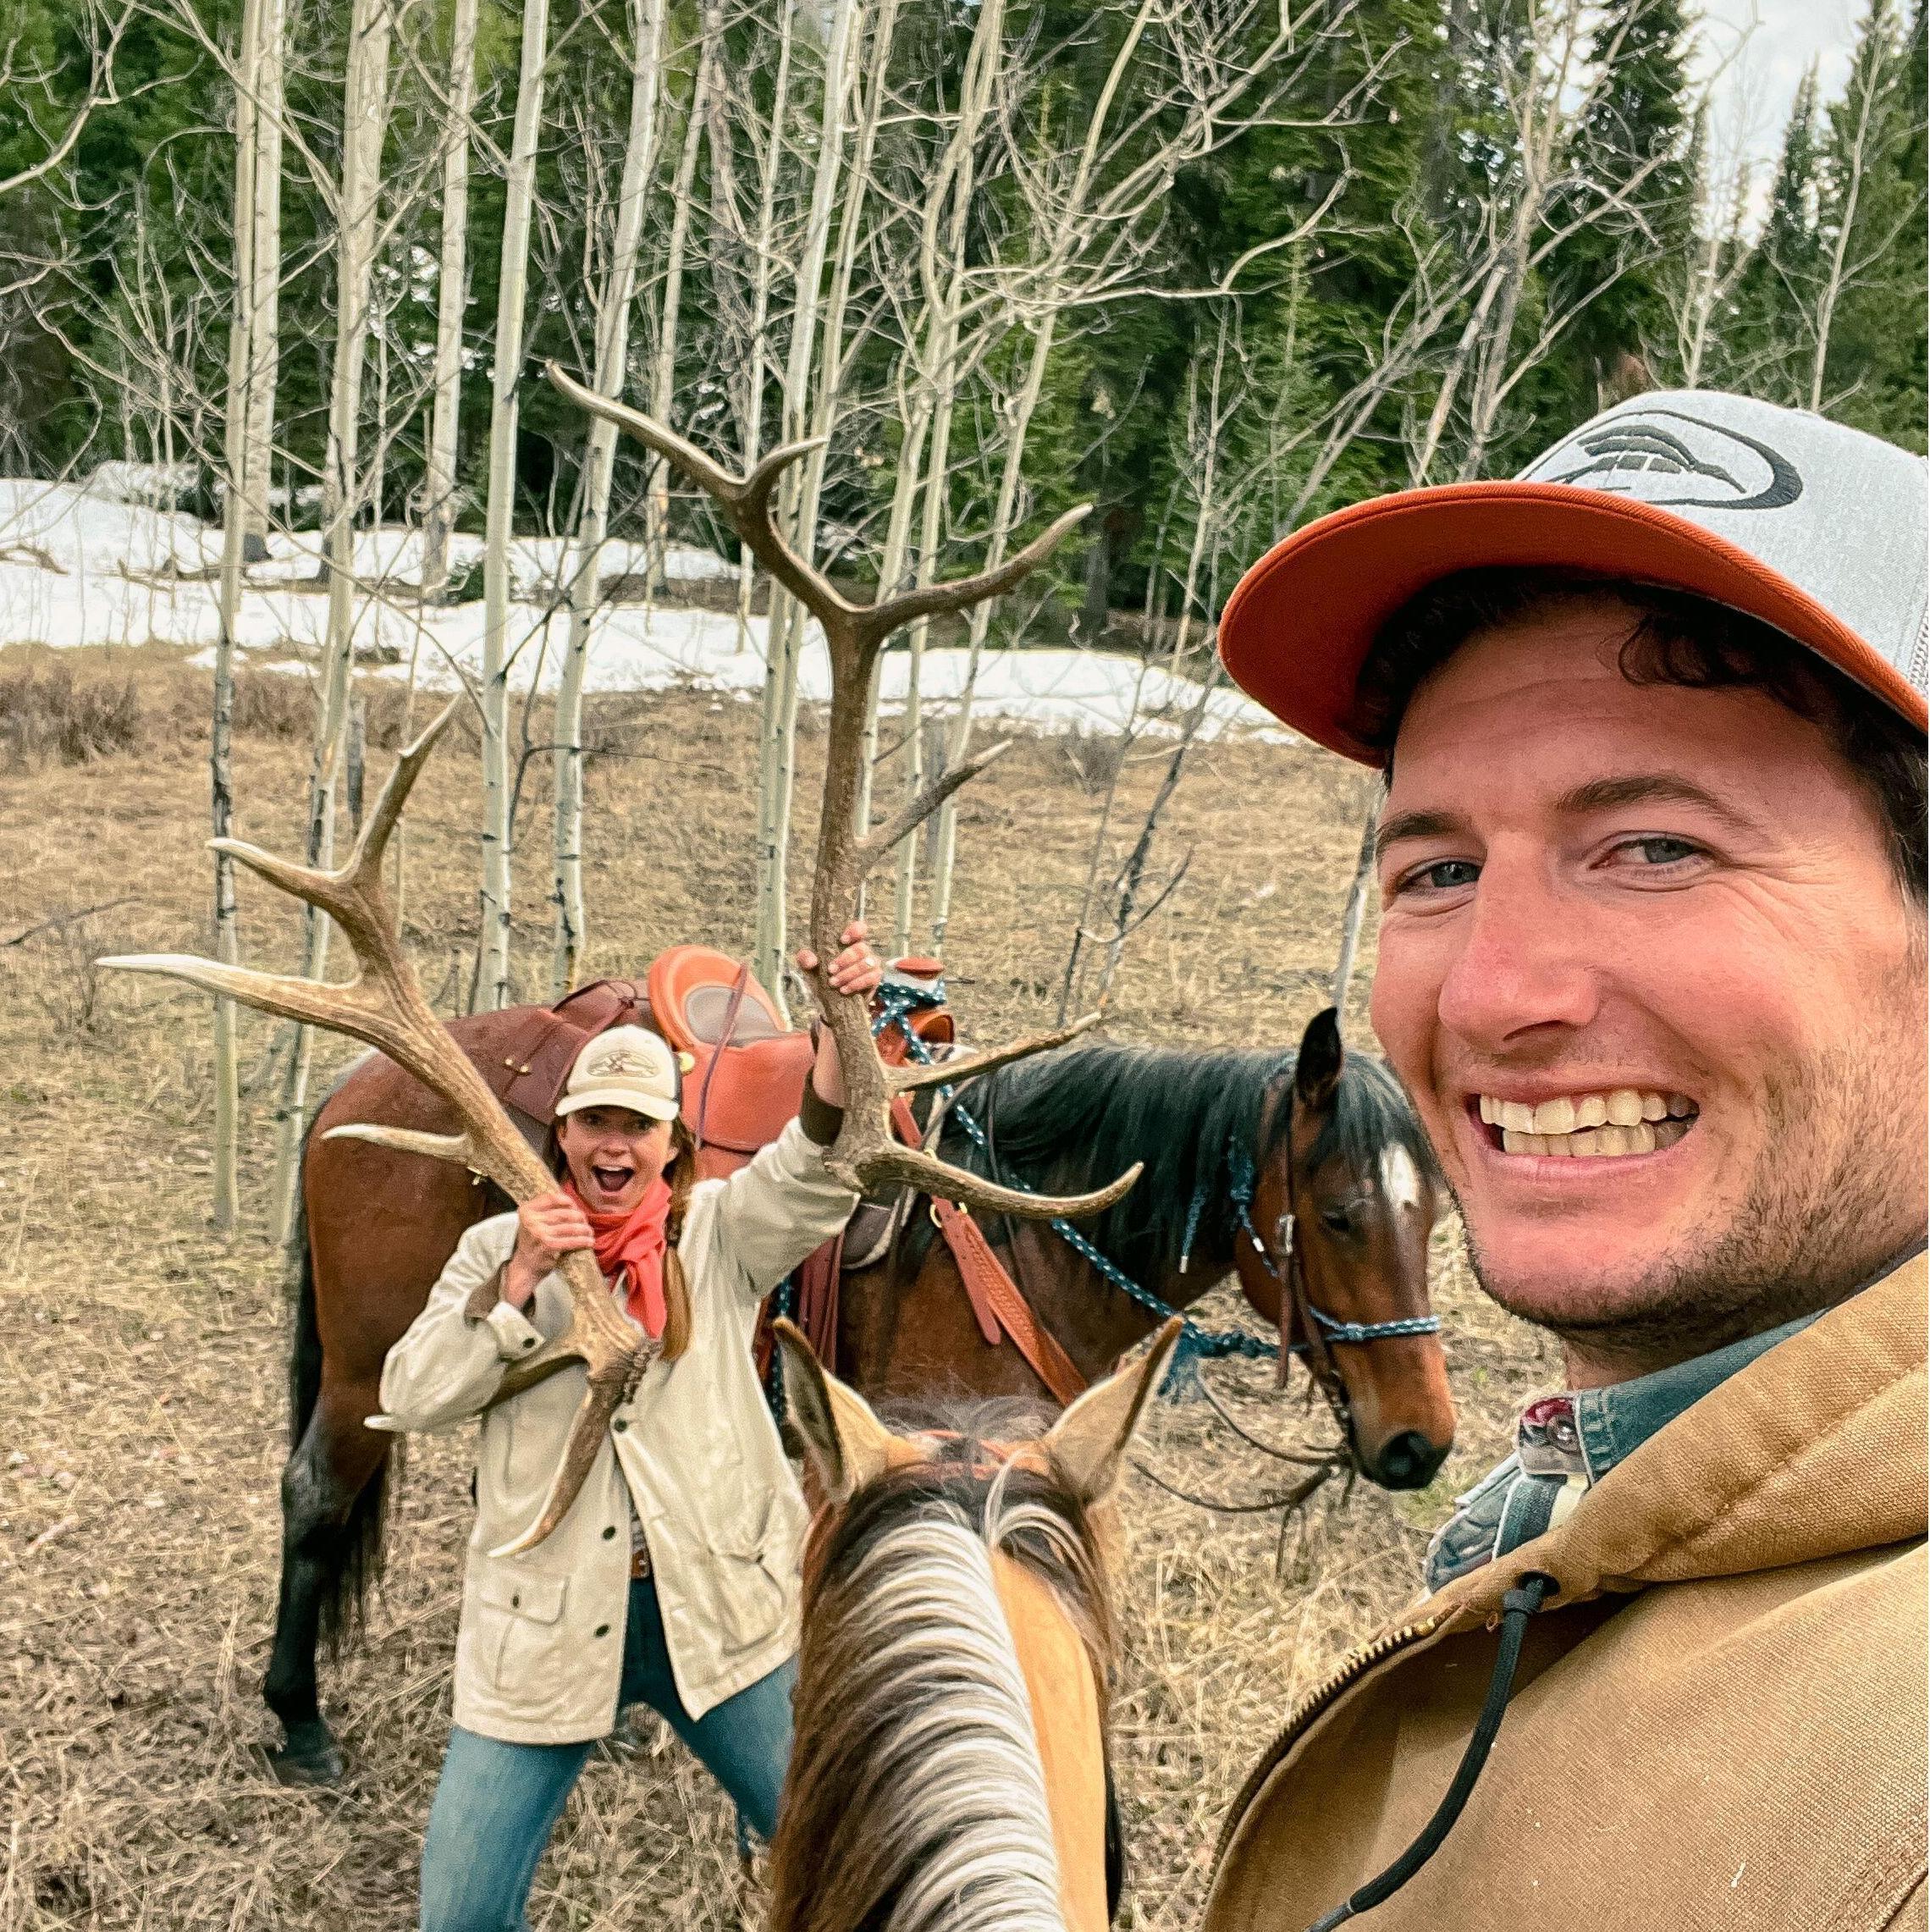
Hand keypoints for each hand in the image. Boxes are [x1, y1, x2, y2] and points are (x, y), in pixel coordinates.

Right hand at [504, 1191, 593, 1307]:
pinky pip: (571, 1241)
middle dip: (579, 1217)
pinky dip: (583, 1241)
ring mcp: (539, 1233)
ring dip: (584, 1229)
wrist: (525, 1266)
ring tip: (589, 1232)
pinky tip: (589, 1242)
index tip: (575, 1206)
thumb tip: (572, 1203)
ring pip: (571, 1226)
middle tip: (585, 1222)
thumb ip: (546, 1210)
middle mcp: (531, 1220)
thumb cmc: (533, 1243)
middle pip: (564, 1213)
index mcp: (527, 1210)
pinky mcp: (548, 1245)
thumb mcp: (533, 1222)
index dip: (567, 1201)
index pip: (551, 1198)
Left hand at [797, 920, 883, 999]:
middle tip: (830, 970)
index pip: (860, 928)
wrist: (829, 1000)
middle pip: (861, 948)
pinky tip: (844, 990)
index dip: (855, 930)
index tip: (842, 940)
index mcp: (850, 942)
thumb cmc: (822, 977)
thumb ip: (805, 959)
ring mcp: (871, 964)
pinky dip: (856, 984)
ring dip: (848, 974)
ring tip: (833, 983)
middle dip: (845, 960)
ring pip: (867, 964)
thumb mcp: (809, 967)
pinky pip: (871, 978)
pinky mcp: (875, 979)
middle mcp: (863, 951)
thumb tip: (812, 961)